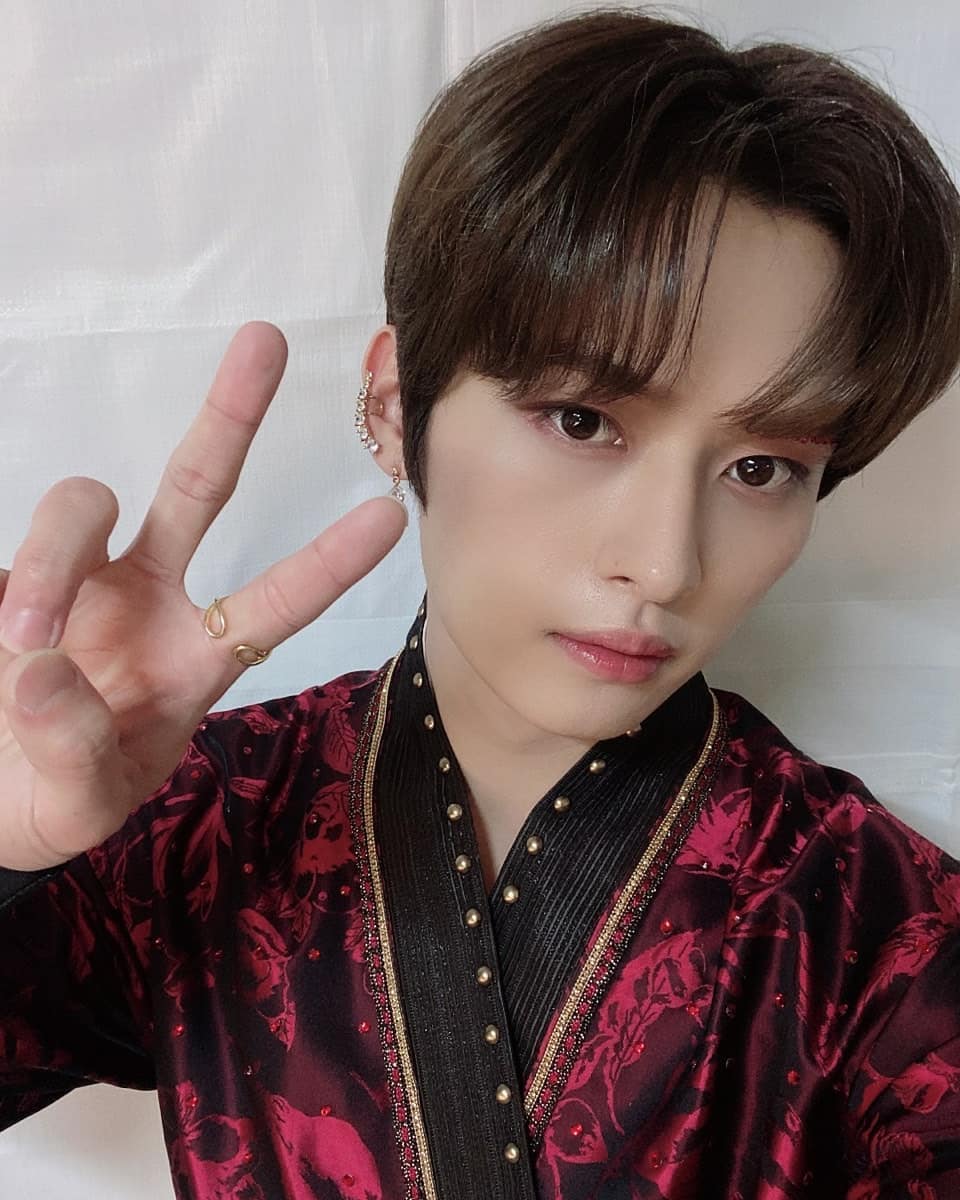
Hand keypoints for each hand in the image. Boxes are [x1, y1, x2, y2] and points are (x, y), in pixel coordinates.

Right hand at [0, 322, 405, 869]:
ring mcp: (77, 578)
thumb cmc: (55, 797)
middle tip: (266, 339)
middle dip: (231, 415)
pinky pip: (7, 539)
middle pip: (196, 487)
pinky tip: (1, 623)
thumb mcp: (81, 802)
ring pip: (84, 505)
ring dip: (51, 564)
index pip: (274, 604)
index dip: (327, 565)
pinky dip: (8, 579)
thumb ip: (74, 749)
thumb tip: (43, 668)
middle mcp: (148, 600)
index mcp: (196, 659)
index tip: (387, 517)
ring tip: (24, 642)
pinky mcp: (8, 570)